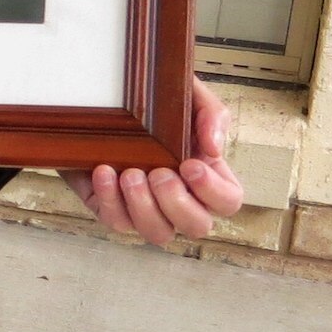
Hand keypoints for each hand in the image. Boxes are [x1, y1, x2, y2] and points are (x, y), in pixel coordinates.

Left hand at [64, 79, 244, 244]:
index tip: (189, 165)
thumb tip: (214, 148)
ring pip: (158, 233)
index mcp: (207, 175)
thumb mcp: (189, 97)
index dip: (213, 191)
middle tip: (158, 173)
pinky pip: (117, 221)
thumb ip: (211, 115)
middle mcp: (181, 198)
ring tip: (130, 174)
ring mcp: (147, 209)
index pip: (228, 202)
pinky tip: (104, 172)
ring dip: (144, 207)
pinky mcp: (113, 208)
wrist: (102, 102)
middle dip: (177, 203)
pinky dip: (110, 199)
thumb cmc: (154, 103)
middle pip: (197, 227)